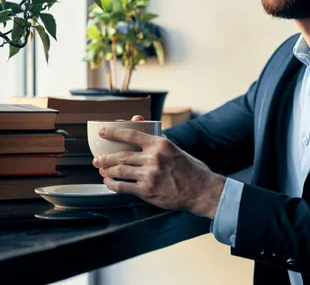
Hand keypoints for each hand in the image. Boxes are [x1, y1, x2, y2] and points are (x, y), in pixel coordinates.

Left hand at [92, 126, 224, 218]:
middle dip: (105, 157)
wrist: (200, 190)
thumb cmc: (191, 169)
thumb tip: (146, 128)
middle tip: (98, 159)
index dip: (113, 133)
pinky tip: (109, 183)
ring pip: (119, 170)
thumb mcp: (176, 149)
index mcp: (161, 144)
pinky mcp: (147, 191)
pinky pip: (122, 187)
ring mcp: (149, 175)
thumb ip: (160, 140)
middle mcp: (154, 158)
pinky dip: (112, 184)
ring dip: (106, 171)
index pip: (132, 135)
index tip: (102, 132)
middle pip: (121, 155)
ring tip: (102, 171)